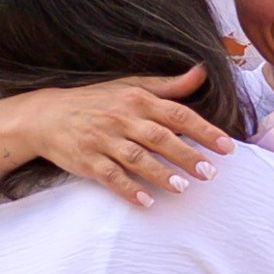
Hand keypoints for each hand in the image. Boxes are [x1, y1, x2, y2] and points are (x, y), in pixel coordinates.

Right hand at [33, 69, 233, 208]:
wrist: (46, 115)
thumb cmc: (96, 101)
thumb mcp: (131, 86)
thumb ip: (168, 86)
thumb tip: (202, 72)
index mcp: (137, 99)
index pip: (177, 113)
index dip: (204, 130)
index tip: (226, 147)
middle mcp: (122, 118)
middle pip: (160, 137)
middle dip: (186, 155)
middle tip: (209, 173)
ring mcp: (103, 140)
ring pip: (136, 158)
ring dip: (160, 173)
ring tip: (183, 187)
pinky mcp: (87, 160)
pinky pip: (110, 176)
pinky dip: (128, 189)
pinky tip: (147, 201)